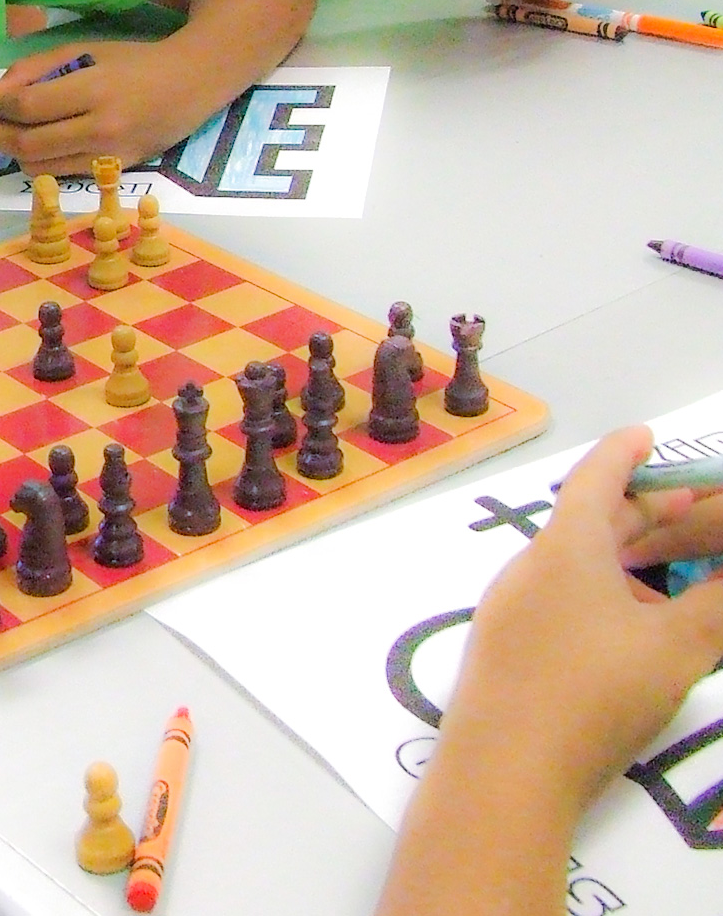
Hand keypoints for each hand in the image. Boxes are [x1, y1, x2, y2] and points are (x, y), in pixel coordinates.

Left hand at [0, 39, 216, 175]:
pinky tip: (43, 144)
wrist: (191, 83)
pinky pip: (64, 173)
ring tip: (13, 134)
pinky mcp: (117, 171)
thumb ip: (34, 69)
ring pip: (41, 168)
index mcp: (93, 89)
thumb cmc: (134, 60)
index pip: (28, 107)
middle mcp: (101, 128)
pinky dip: (42, 163)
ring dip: (15, 153)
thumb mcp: (82, 51)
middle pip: (28, 144)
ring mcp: (110, 156)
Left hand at [440, 429, 722, 813]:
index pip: (596, 480)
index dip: (624, 454)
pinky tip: (627, 637)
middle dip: (639, 513)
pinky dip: (598, 598)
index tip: (645, 434)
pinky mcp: (505, 654)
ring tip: (671, 579)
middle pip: (587, 524)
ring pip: (573, 567)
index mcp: (566, 548)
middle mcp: (530, 567)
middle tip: (688, 509)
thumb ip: (718, 606)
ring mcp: (510, 610)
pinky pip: (557, 603)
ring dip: (622, 563)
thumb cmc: (593, 692)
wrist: (504, 770)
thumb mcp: (676, 648)